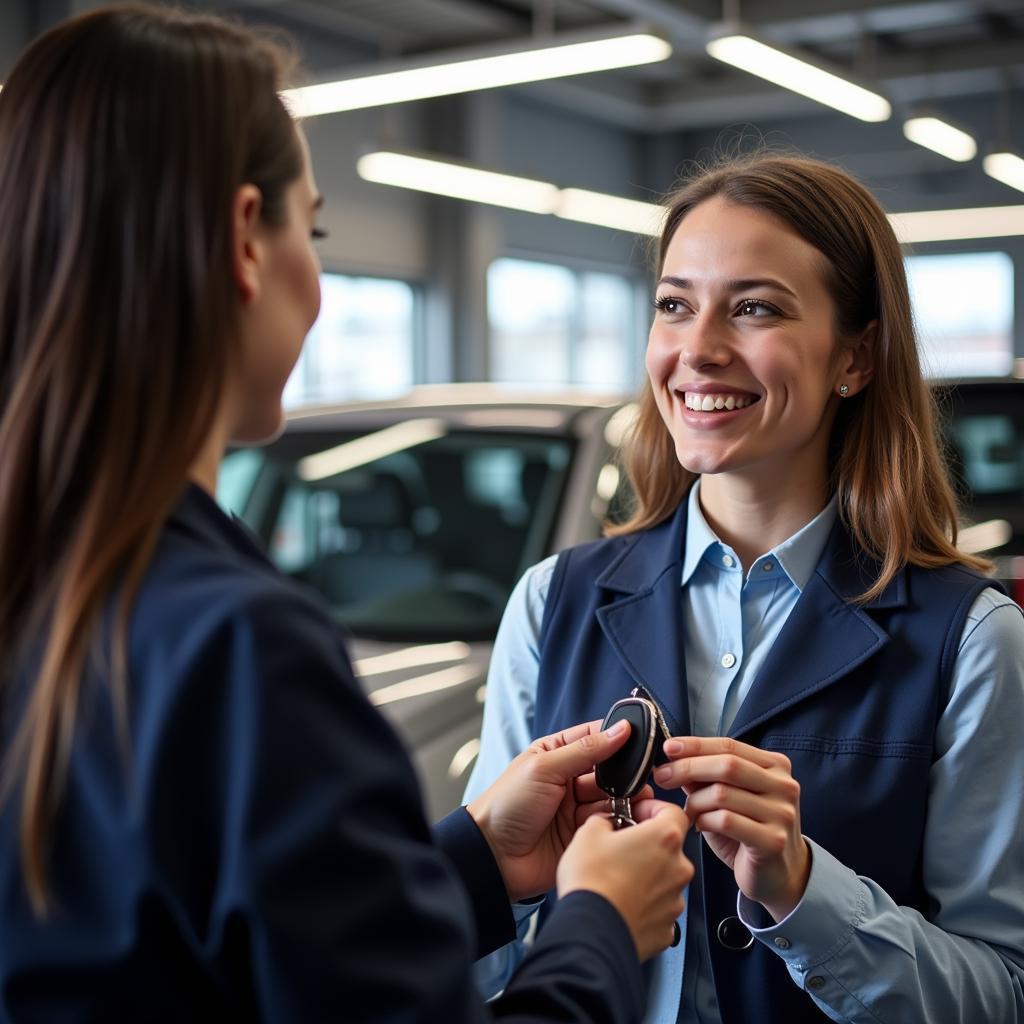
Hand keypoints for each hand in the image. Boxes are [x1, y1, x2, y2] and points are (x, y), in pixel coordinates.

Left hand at [467, 718, 634, 902]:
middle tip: (640, 775)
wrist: (494, 855)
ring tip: (635, 799)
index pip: (593, 737)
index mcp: (556, 754)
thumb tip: (620, 730)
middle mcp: (569, 778)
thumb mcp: (544, 767)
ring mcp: (577, 806)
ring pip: (613, 795)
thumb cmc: (507, 804)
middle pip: (608, 768)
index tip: (639, 737)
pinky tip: (626, 818)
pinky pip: (610, 821)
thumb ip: (585, 750)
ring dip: (625, 797)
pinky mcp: (584, 833)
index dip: (616, 736)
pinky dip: (620, 819)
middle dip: (624, 772)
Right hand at [557, 803, 691, 960]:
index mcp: (664, 838)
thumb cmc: (592, 883)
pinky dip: (644, 906)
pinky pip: (658, 909)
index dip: (653, 810)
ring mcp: (674, 901)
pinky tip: (621, 904)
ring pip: (663, 880)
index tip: (637, 814)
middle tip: (619, 850)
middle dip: (646, 846)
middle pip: (668, 848)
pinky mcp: (667, 929)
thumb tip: (606, 823)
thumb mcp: (588, 833)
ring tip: (616, 881)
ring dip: (645, 877)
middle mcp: (677, 868)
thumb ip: (604, 820)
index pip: (673, 812)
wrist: (590, 931)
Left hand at [654, 736, 808, 921]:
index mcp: (775, 766)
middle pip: (727, 765)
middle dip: (688, 768)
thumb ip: (707, 776)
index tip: (669, 748)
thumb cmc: (748, 830)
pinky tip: (700, 826)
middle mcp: (784, 785)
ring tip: (688, 811)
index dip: (695, 745)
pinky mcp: (773, 840)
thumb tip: (675, 757)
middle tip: (663, 776)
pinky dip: (704, 820)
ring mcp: (781, 813)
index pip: (729, 745)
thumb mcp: (729, 796)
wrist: (779, 873)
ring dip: (695, 801)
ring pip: (722, 793)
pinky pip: (726, 821)